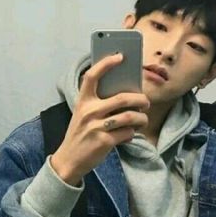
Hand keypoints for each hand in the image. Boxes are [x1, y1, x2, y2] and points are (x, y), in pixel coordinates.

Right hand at [51, 53, 149, 185]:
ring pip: (130, 117)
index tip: (120, 56)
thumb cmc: (79, 134)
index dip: (106, 64)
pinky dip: (132, 133)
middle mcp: (89, 112)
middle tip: (146, 102)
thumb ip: (98, 104)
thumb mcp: (82, 115)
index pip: (92, 76)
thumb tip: (126, 94)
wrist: (69, 159)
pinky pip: (128, 133)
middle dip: (141, 99)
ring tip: (143, 119)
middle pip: (123, 98)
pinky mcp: (104, 141)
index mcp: (82, 102)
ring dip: (142, 118)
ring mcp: (97, 127)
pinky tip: (130, 134)